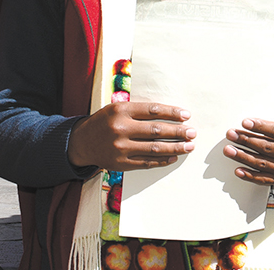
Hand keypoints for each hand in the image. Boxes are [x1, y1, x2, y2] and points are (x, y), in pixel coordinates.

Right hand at [67, 102, 194, 170]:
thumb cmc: (105, 122)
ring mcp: (120, 148)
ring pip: (154, 148)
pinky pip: (146, 163)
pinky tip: (173, 157)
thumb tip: (170, 114)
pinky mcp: (120, 163)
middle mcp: (120, 128)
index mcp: (120, 110)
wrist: (81, 142)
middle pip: (156, 130)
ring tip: (188, 146)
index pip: (153, 110)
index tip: (186, 115)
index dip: (172, 113)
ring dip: (175, 148)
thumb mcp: (117, 109)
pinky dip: (162, 160)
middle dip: (178, 132)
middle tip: (192, 133)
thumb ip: (139, 111)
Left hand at [223, 113, 273, 185]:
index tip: (245, 122)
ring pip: (262, 163)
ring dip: (243, 156)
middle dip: (246, 140)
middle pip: (266, 147)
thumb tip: (260, 110)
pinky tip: (238, 170)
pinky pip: (263, 179)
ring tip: (229, 150)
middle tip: (231, 134)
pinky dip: (249, 176)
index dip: (260, 127)